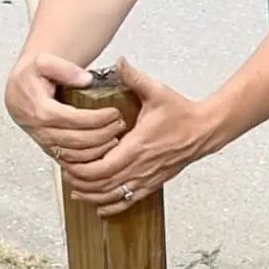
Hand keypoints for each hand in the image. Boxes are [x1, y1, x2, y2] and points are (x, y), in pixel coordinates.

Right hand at [4, 52, 125, 164]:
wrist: (17, 92)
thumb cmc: (31, 76)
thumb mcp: (42, 61)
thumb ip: (64, 68)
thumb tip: (86, 80)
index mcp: (40, 110)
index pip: (74, 119)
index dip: (97, 119)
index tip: (114, 113)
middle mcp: (42, 131)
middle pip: (78, 140)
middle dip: (103, 135)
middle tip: (120, 125)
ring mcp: (45, 144)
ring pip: (76, 156)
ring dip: (99, 150)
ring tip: (115, 138)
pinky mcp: (49, 151)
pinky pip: (71, 163)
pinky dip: (89, 161)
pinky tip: (103, 151)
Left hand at [65, 59, 212, 215]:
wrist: (203, 131)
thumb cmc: (181, 114)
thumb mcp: (157, 91)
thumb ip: (134, 78)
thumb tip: (119, 62)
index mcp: (137, 146)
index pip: (102, 167)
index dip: (81, 170)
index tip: (67, 162)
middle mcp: (140, 167)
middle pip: (102, 185)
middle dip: (81, 183)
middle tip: (65, 174)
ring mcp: (146, 178)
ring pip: (113, 196)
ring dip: (92, 196)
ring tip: (76, 191)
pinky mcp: (152, 184)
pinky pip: (128, 201)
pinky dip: (111, 206)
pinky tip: (99, 206)